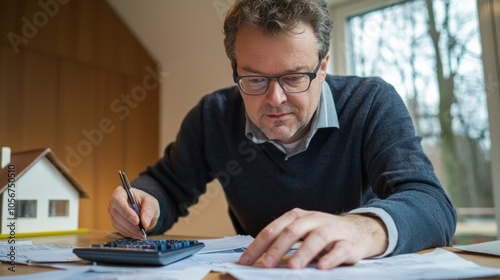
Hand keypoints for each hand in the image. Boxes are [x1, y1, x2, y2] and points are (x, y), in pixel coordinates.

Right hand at [108, 186, 159, 238]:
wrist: (145, 210)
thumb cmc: (146, 202)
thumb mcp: (151, 203)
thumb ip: (149, 210)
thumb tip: (145, 223)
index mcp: (121, 192)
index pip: (118, 200)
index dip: (125, 211)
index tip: (136, 220)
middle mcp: (114, 203)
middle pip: (117, 214)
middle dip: (129, 224)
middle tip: (141, 229)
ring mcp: (113, 213)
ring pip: (117, 223)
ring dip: (130, 230)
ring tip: (142, 233)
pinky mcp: (115, 222)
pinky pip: (119, 230)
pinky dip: (129, 233)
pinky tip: (137, 234)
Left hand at [238, 208, 387, 269]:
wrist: (359, 231)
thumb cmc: (324, 234)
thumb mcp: (302, 234)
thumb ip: (283, 244)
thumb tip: (259, 261)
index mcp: (297, 217)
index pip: (273, 230)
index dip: (258, 245)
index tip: (246, 261)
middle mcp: (313, 220)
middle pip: (293, 231)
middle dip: (278, 248)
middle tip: (267, 264)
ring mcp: (332, 230)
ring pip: (317, 238)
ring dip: (304, 252)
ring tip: (294, 267)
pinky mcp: (349, 243)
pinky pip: (339, 250)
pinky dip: (330, 258)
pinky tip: (322, 267)